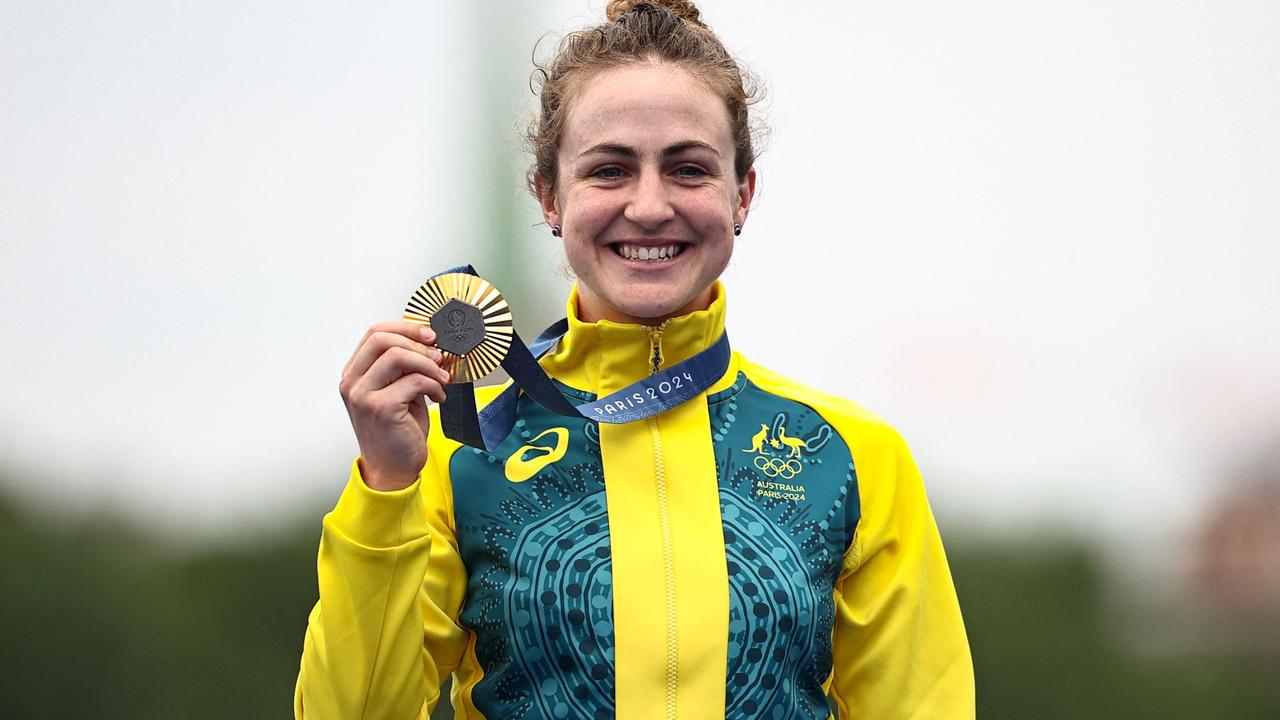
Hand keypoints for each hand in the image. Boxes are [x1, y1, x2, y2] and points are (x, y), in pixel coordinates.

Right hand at [339, 321, 450, 490]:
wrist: (393, 469)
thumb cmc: (398, 430)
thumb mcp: (398, 390)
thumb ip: (405, 367)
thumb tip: (430, 342)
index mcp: (354, 374)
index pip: (374, 333)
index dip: (406, 327)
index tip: (430, 334)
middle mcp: (352, 383)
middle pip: (382, 338)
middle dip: (417, 342)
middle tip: (438, 355)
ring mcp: (362, 395)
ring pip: (397, 355)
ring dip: (428, 364)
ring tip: (441, 379)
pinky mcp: (380, 408)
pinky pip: (413, 381)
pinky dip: (433, 385)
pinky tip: (438, 396)